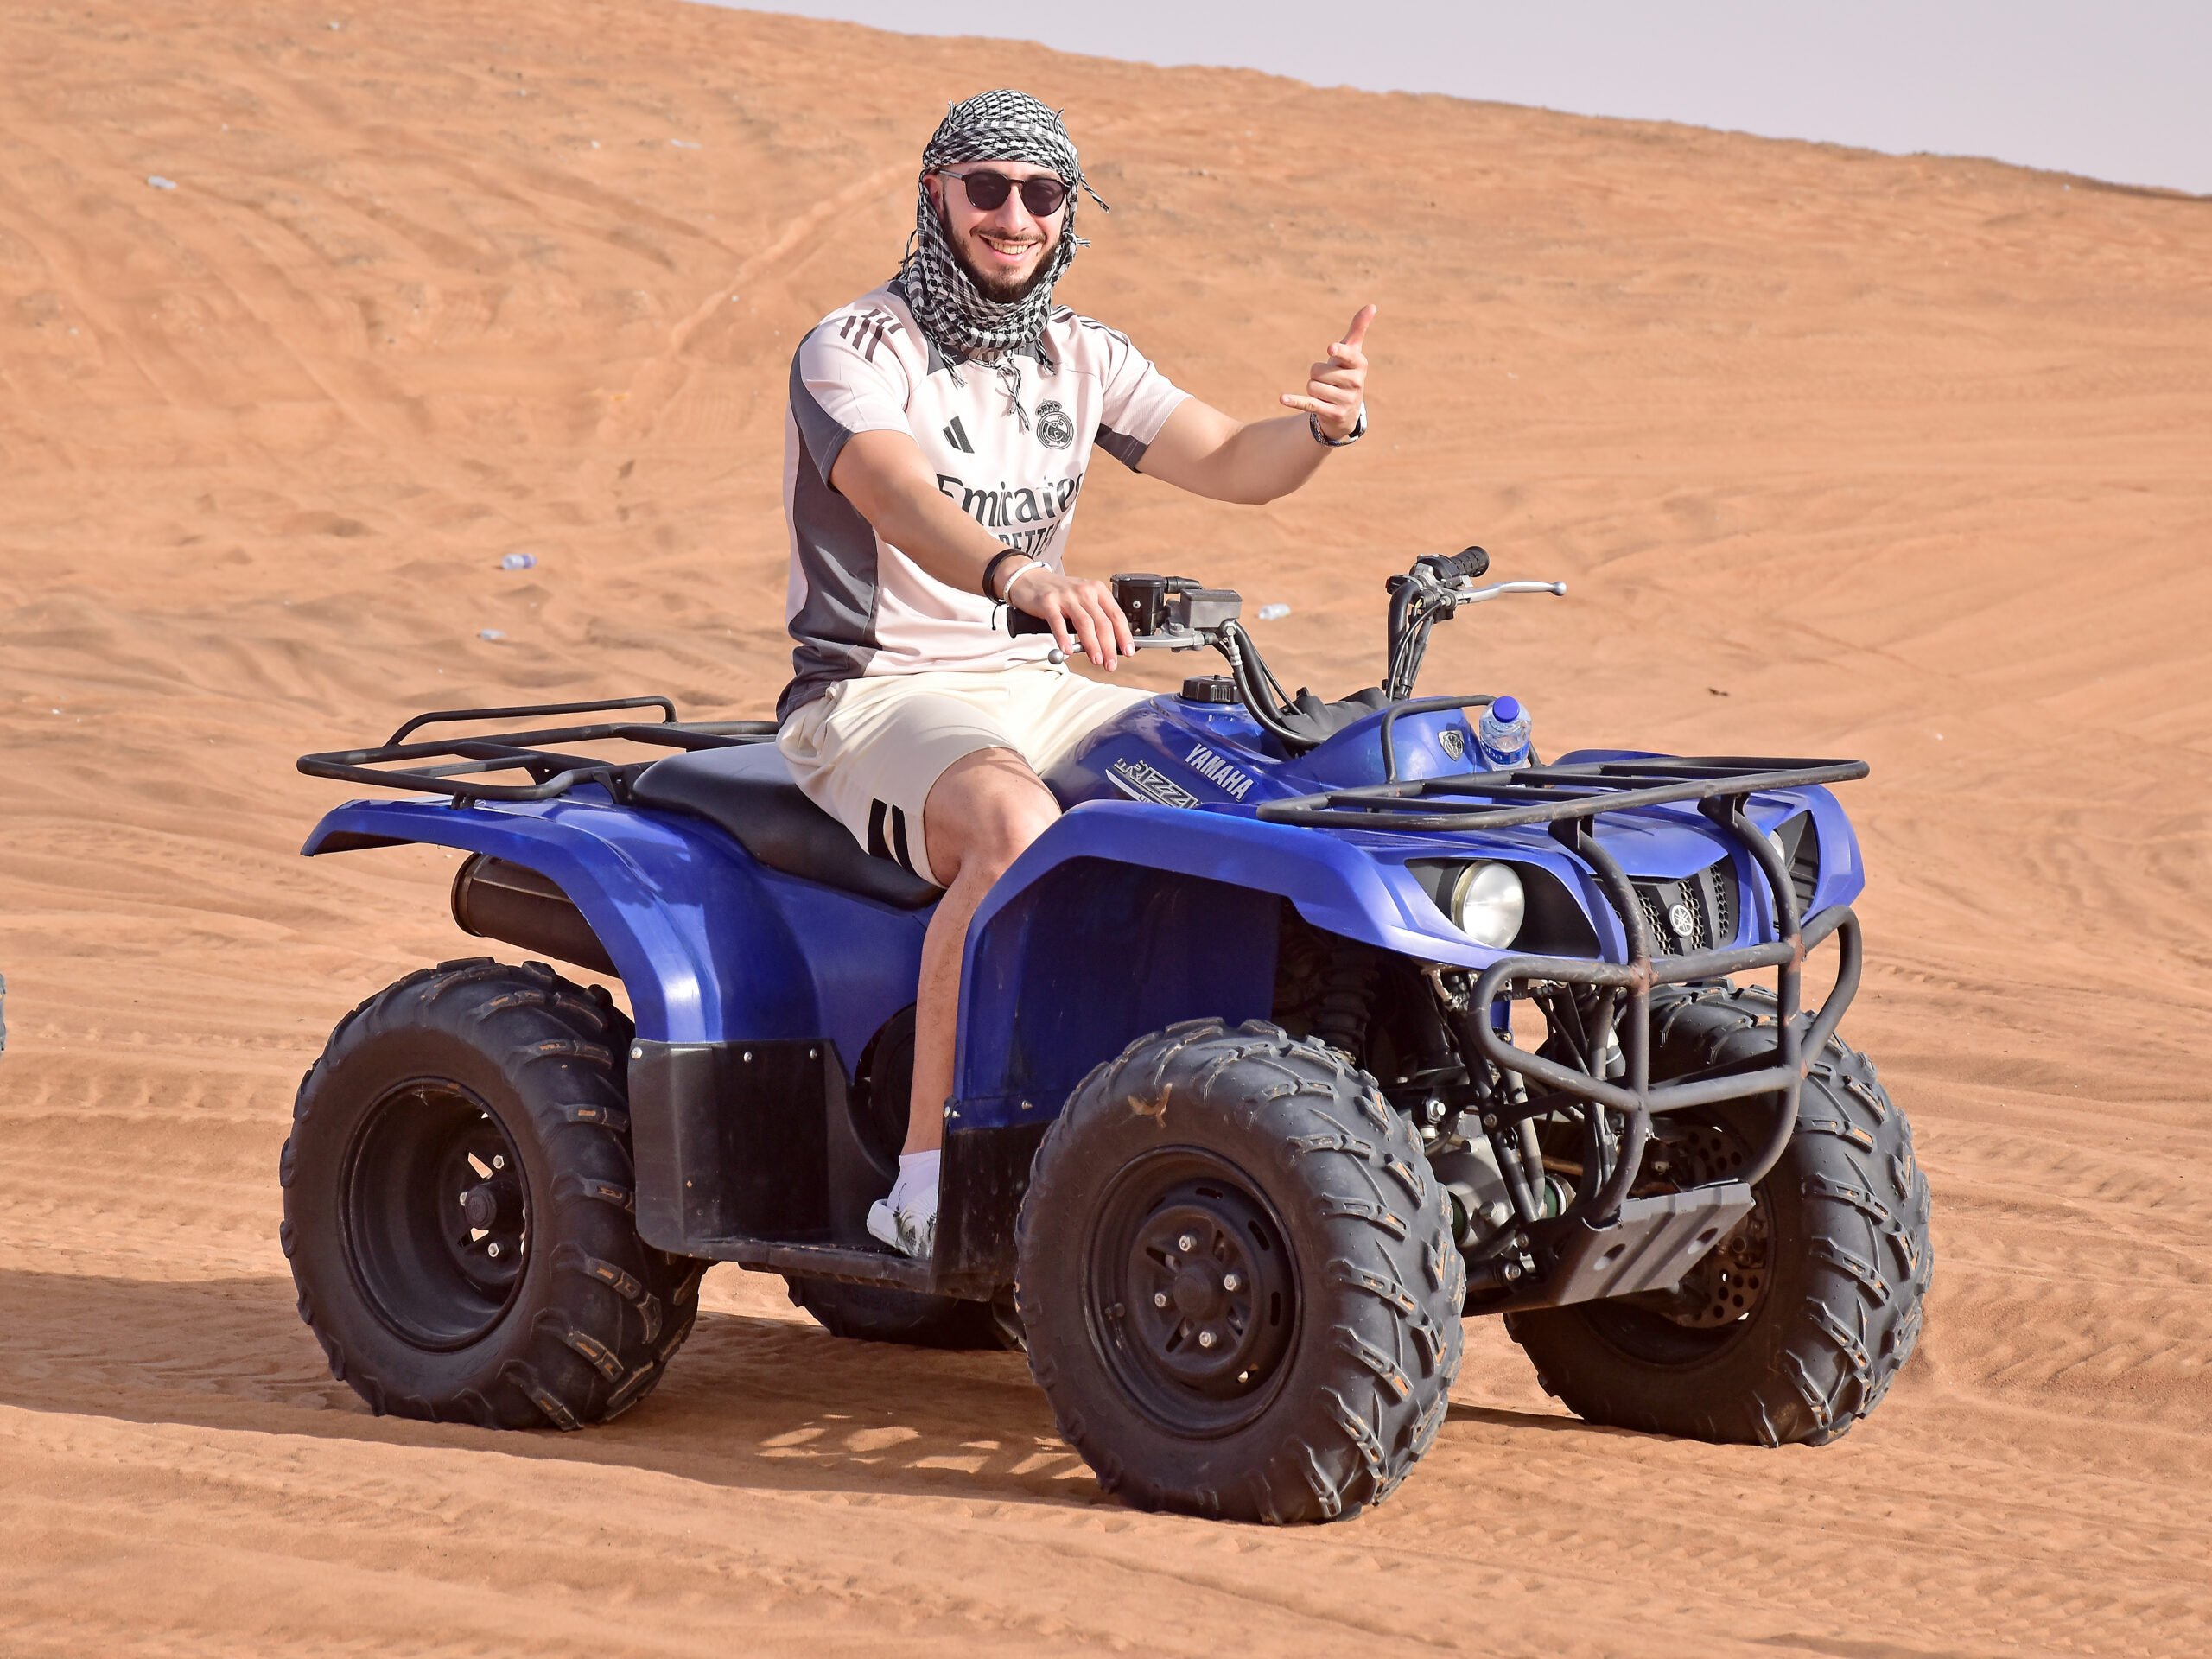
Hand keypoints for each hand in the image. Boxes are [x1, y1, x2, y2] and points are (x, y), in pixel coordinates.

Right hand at [1003, 564, 1134, 669]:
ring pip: (1084, 623)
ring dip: (1092, 644)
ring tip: (1096, 660)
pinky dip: (1064, 637)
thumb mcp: (1083, 599)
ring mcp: (1065, 596)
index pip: (1116, 614)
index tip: (1128, 651)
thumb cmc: (1060, 594)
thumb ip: (1096, 616)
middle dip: (1109, 646)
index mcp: (1097, 590)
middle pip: (1102, 622)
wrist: (1031, 579)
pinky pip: (1058, 622)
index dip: (1124, 635)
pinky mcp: (1047, 602)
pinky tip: (1068, 650)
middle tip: (1111, 663)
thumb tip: (1111, 644)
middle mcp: (1084, 591)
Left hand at [1278, 304, 1373, 441]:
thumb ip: (1358, 329)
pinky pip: (1309, 404)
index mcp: (1360, 365)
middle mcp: (1356, 383)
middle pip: (1318, 370)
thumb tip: (1372, 306)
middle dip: (1316, 373)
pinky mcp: (1333, 414)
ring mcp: (1345, 400)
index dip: (1337, 352)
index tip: (1330, 349)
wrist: (1347, 411)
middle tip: (1327, 379)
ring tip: (1325, 392)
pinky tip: (1282, 398)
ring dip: (1312, 388)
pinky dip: (1295, 401)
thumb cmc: (1346, 373)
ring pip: (1312, 386)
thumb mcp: (1352, 353)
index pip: (1347, 355)